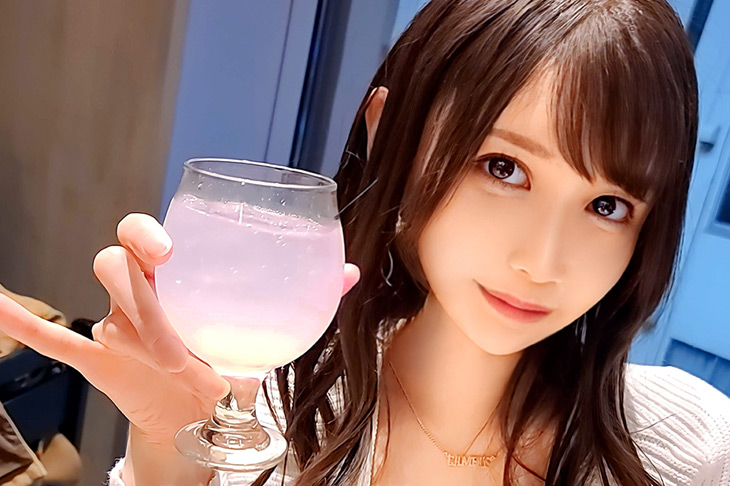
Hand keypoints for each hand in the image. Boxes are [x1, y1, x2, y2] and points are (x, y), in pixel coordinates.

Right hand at [0, 213, 360, 450]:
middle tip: (171, 305)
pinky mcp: (97, 356)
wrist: (201, 411)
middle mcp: (141, 289)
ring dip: (137, 326)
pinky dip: (22, 322)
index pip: (151, 234)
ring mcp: (115, 322)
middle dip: (142, 283)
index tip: (171, 250)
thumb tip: (348, 273)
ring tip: (175, 361)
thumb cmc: (229, 355)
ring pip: (103, 299)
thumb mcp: (263, 328)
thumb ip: (301, 297)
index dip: (150, 233)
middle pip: (119, 261)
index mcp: (178, 274)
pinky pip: (51, 337)